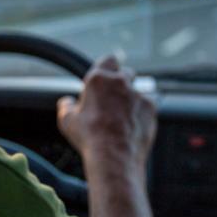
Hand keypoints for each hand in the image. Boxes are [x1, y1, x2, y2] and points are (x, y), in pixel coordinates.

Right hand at [57, 55, 157, 216]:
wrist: (113, 157)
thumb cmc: (88, 138)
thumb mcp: (67, 121)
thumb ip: (66, 106)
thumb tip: (66, 102)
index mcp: (98, 79)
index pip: (108, 59)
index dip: (107, 67)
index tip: (105, 78)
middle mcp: (120, 82)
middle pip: (125, 72)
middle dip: (121, 82)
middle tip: (113, 98)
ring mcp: (137, 94)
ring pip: (137, 90)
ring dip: (131, 98)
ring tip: (123, 117)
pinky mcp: (150, 107)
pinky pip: (147, 104)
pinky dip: (141, 112)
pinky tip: (133, 125)